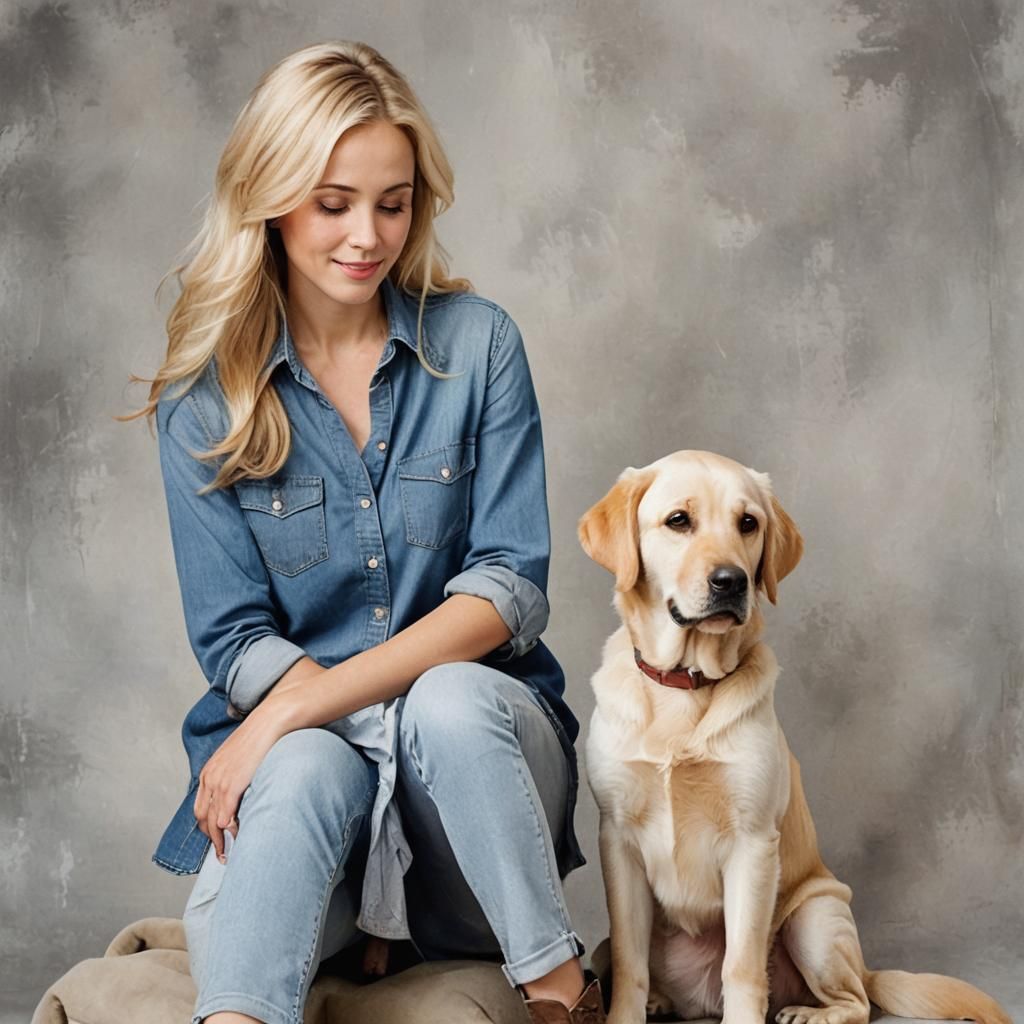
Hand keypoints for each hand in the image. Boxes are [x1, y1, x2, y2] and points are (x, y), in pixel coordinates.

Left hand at [193, 698, 290, 861]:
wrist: (271, 721)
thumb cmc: (261, 737)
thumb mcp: (241, 756)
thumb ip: (235, 773)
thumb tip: (242, 789)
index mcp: (209, 771)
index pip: (201, 807)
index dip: (208, 826)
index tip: (218, 838)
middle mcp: (209, 778)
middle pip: (202, 818)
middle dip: (211, 838)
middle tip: (222, 853)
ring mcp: (219, 782)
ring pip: (211, 821)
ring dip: (219, 841)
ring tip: (227, 854)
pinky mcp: (231, 785)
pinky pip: (224, 816)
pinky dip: (229, 830)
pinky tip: (236, 837)